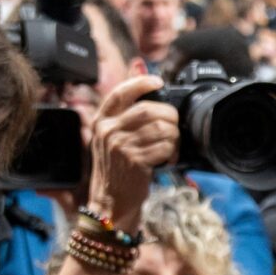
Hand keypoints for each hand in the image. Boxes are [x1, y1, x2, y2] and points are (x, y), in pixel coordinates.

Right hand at [86, 74, 176, 226]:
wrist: (111, 203)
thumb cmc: (117, 169)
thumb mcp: (113, 138)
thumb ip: (126, 111)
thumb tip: (139, 70)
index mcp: (101, 121)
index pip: (121, 92)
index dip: (142, 83)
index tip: (158, 82)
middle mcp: (108, 131)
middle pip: (148, 110)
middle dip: (169, 116)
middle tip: (173, 126)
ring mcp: (120, 146)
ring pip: (161, 128)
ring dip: (174, 136)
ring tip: (171, 146)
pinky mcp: (135, 161)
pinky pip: (165, 147)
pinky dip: (173, 152)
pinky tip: (168, 158)